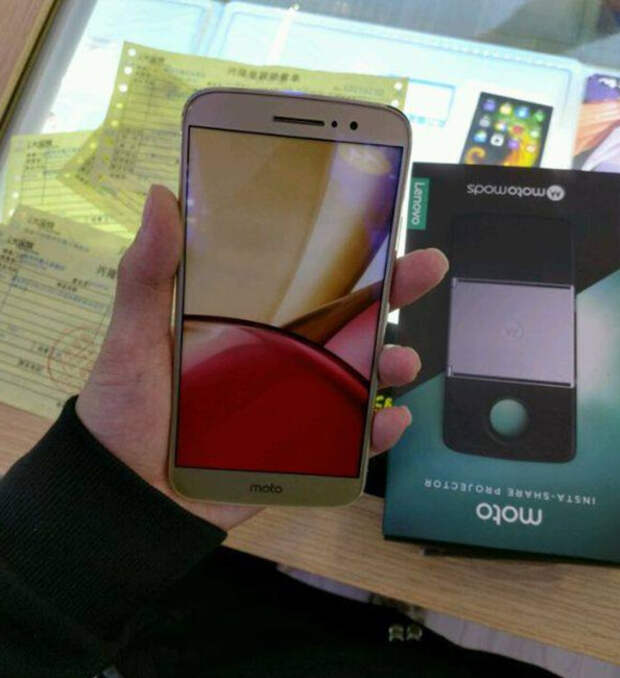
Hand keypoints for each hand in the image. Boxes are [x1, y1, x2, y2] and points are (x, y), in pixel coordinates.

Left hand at [76, 186, 447, 530]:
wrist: (129, 497)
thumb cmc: (128, 409)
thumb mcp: (135, 335)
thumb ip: (148, 272)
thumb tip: (160, 197)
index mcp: (246, 322)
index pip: (303, 282)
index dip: (342, 256)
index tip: (379, 224)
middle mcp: (278, 358)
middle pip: (344, 323)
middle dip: (391, 295)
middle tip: (425, 268)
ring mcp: (293, 405)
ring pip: (357, 379)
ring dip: (390, 365)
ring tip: (402, 360)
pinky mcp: (299, 452)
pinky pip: (348, 442)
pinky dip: (375, 435)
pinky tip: (389, 422)